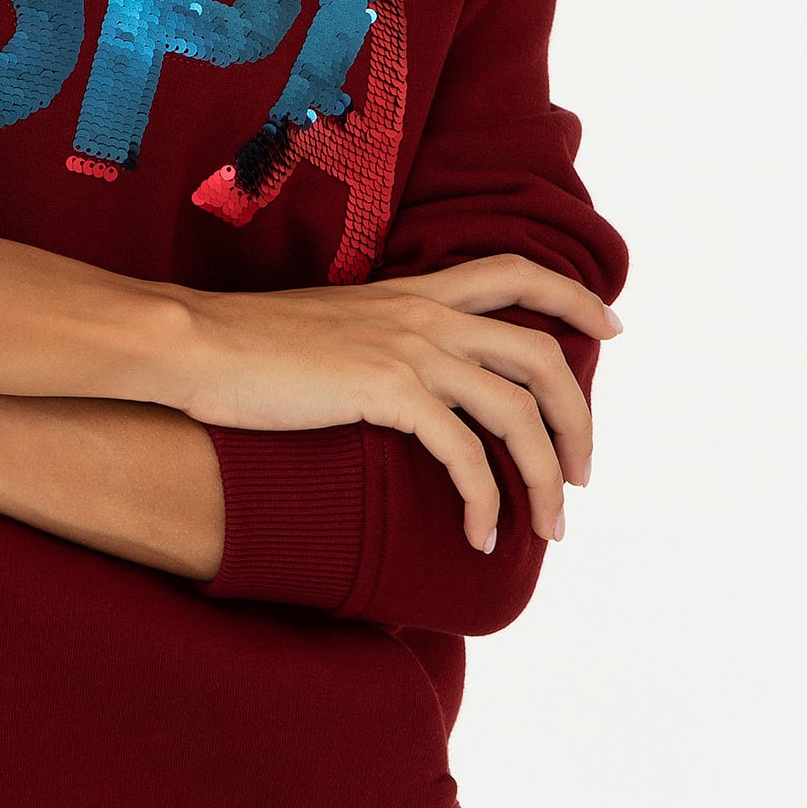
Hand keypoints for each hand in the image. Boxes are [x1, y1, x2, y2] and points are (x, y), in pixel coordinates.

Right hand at [176, 255, 620, 555]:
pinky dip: (485, 502)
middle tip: (582, 473)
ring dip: (544, 476)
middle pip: (540, 354)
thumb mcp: (331, 328)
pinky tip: (479, 536)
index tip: (611, 327)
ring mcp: (409, 350)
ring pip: (518, 411)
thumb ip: (378, 341)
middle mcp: (423, 314)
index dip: (573, 298)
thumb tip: (400, 381)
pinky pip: (465, 455)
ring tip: (548, 526)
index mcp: (413, 293)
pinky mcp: (387, 391)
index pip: (516, 272)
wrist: (195, 344)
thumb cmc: (247, 346)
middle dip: (578, 418)